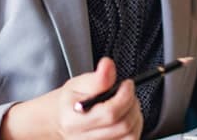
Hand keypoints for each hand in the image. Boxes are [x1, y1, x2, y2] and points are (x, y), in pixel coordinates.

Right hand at [0, 57, 143, 139]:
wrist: (60, 121)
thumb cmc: (69, 102)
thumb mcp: (77, 84)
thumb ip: (97, 77)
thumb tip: (108, 65)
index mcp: (74, 121)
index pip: (110, 113)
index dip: (125, 95)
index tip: (127, 84)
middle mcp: (84, 138)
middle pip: (123, 125)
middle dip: (132, 104)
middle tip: (127, 93)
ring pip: (130, 136)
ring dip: (136, 117)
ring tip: (128, 104)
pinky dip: (134, 128)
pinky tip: (127, 117)